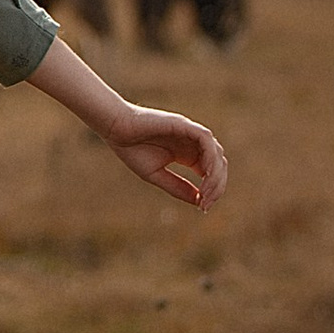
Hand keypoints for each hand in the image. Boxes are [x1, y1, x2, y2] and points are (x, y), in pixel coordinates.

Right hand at [105, 107, 227, 207]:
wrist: (115, 129)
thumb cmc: (132, 150)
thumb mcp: (156, 175)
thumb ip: (177, 187)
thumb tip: (199, 202)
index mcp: (187, 154)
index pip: (211, 172)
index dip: (212, 190)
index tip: (203, 208)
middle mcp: (193, 144)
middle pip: (218, 165)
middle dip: (217, 186)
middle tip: (205, 204)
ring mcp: (190, 133)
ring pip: (217, 153)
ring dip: (216, 175)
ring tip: (205, 193)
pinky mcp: (184, 124)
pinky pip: (207, 140)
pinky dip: (211, 157)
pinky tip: (206, 175)